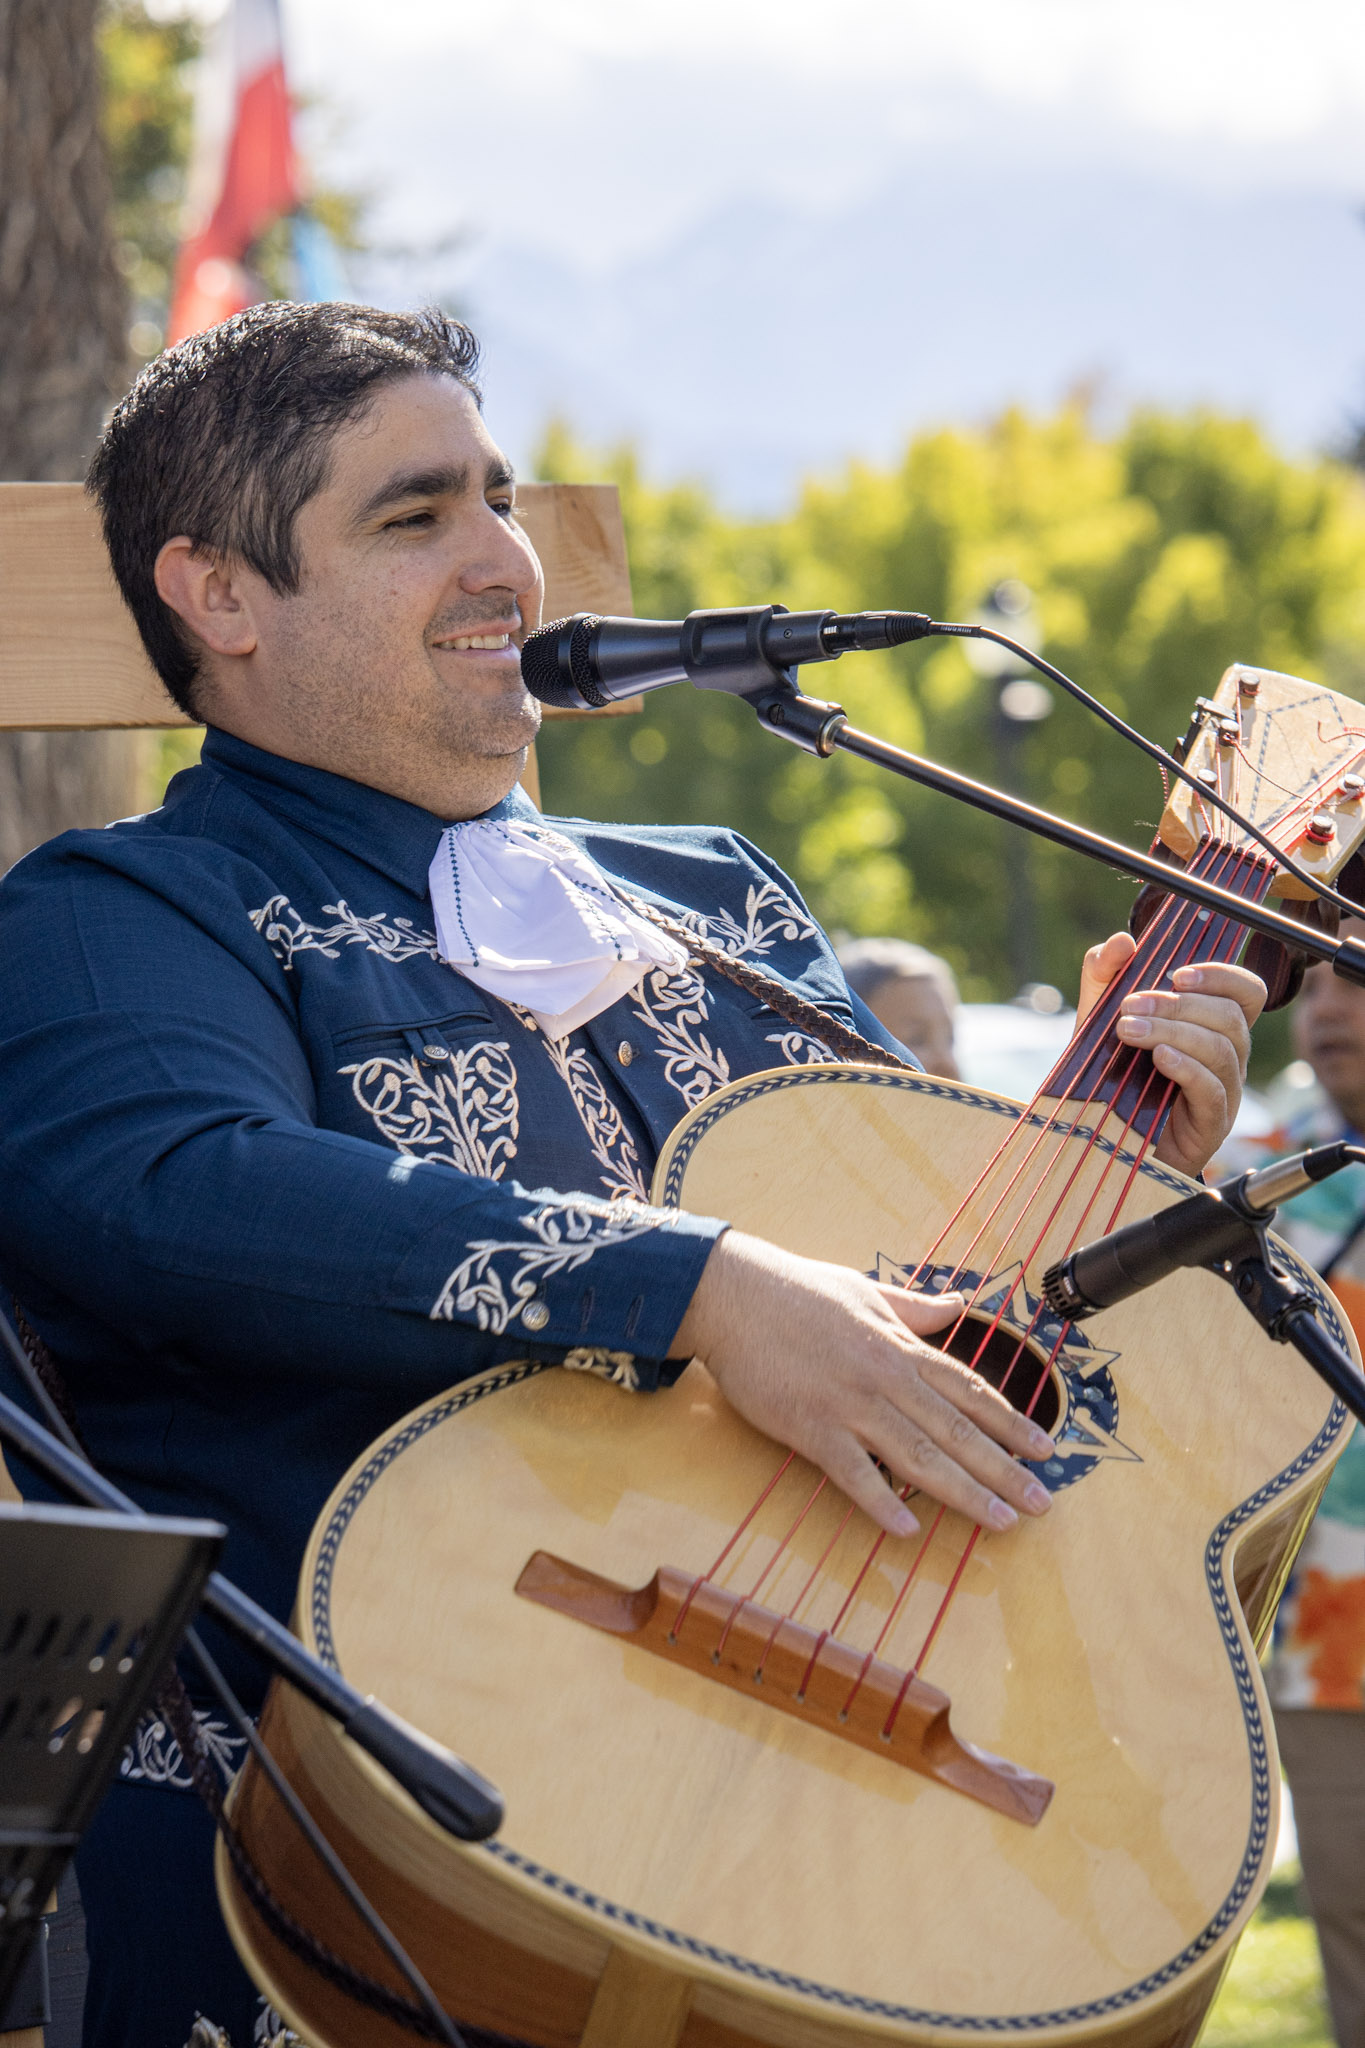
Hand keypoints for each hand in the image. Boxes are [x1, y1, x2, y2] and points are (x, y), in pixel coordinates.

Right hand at [672, 1231, 1054, 1538]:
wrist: (733, 1294)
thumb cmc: (797, 1290)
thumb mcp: (867, 1290)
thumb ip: (916, 1307)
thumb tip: (959, 1303)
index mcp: (901, 1347)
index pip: (969, 1392)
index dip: (1011, 1424)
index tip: (1045, 1451)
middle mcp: (886, 1378)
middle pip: (957, 1431)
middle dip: (1005, 1471)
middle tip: (1042, 1505)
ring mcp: (850, 1405)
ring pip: (918, 1455)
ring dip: (963, 1493)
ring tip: (1000, 1523)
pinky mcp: (810, 1426)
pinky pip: (852, 1472)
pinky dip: (880, 1500)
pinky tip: (908, 1529)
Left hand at [1078, 932, 1264, 1177]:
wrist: (1102, 1139)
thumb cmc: (1112, 1075)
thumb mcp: (1100, 1018)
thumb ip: (1105, 976)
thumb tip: (1121, 941)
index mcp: (1213, 1027)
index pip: (1247, 992)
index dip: (1222, 976)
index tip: (1177, 974)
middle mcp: (1228, 1057)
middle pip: (1230, 1017)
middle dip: (1179, 1005)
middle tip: (1130, 1006)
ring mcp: (1224, 1092)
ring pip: (1221, 1049)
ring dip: (1173, 1031)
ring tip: (1128, 1031)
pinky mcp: (1211, 1125)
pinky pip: (1213, 1089)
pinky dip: (1186, 1067)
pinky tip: (1159, 1058)